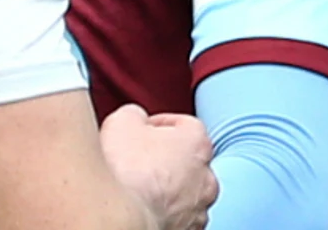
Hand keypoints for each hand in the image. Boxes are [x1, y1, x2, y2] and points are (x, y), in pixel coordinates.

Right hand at [99, 104, 217, 229]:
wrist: (124, 216)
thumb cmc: (127, 170)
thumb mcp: (121, 120)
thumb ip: (135, 113)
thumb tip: (134, 118)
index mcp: (197, 143)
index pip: (186, 124)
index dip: (160, 124)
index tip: (144, 128)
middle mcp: (206, 177)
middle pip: (189, 160)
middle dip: (167, 158)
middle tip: (139, 158)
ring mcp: (199, 208)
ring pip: (186, 191)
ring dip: (168, 187)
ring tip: (140, 186)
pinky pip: (179, 216)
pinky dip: (165, 210)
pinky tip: (144, 206)